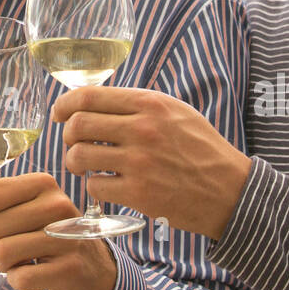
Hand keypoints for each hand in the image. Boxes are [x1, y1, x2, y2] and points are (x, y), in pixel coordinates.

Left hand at [0, 165, 117, 289]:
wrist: (90, 265)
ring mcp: (66, 237)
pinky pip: (20, 278)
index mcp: (43, 183)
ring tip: (20, 259)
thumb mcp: (26, 205)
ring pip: (3, 252)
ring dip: (3, 263)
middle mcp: (58, 205)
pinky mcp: (70, 268)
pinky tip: (32, 273)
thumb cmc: (48, 231)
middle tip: (12, 243)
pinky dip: (17, 280)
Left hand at [51, 86, 249, 239]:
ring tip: (82, 164)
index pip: (89, 96)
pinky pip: (94, 185)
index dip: (65, 104)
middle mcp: (142, 129)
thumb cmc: (201, 148)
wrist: (229, 190)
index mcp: (150, 103)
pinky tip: (105, 183)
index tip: (59, 113)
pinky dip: (93, 185)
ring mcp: (139, 162)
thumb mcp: (175, 112)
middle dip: (68, 134)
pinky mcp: (139, 193)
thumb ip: (137, 105)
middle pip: (78, 124)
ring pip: (80, 155)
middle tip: (73, 142)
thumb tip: (95, 102)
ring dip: (74, 161)